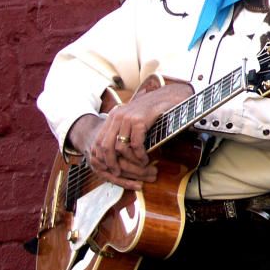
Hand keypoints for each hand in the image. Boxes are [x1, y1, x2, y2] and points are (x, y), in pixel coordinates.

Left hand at [70, 83, 193, 188]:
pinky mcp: (140, 121)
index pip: (99, 141)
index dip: (102, 157)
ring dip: (129, 161)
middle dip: (111, 163)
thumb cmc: (154, 110)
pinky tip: (145, 159)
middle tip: (118, 173)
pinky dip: (140, 155)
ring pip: (120, 147)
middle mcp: (117, 116)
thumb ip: (124, 129)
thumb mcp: (134, 118)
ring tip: (139, 165)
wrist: (169, 96)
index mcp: (113, 116)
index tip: (109, 168)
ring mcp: (127, 118)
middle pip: (106, 146)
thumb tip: (118, 151)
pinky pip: (136, 144)